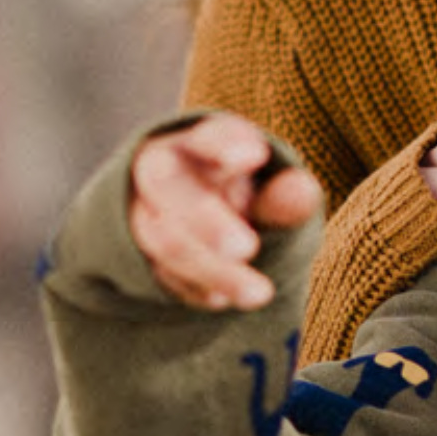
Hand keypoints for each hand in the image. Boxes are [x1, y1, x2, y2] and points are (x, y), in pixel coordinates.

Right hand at [129, 114, 322, 310]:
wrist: (193, 219)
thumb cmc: (240, 193)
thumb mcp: (267, 188)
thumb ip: (285, 194)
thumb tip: (302, 190)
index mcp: (198, 141)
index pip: (207, 135)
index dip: (226, 144)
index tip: (253, 155)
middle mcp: (162, 170)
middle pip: (169, 184)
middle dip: (206, 218)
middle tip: (248, 248)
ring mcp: (140, 210)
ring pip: (162, 237)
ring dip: (209, 268)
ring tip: (259, 294)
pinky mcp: (134, 252)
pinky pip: (157, 272)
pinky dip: (192, 288)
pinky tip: (222, 300)